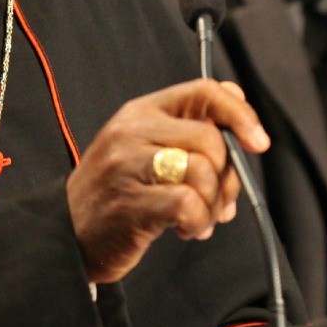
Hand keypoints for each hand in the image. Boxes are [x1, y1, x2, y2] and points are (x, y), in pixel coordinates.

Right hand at [67, 79, 267, 284]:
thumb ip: (189, 124)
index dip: (241, 115)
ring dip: (212, 205)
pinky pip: (188, 204)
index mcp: (142, 111)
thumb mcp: (147, 146)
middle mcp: (132, 131)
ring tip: (199, 219)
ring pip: (202, 170)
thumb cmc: (116, 191)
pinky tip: (185, 229)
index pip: (204, 92)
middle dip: (227, 178)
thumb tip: (238, 100)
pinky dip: (198, 222)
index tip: (258, 143)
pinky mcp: (129, 203)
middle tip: (218, 202)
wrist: (67, 234)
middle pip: (211, 139)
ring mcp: (127, 165)